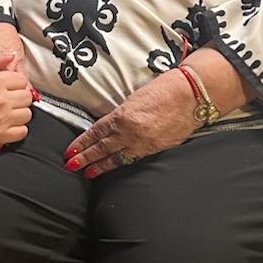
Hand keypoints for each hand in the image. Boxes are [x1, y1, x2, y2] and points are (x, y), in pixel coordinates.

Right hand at [0, 54, 32, 150]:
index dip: (14, 82)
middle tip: (6, 99)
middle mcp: (0, 100)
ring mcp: (1, 119)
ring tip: (6, 112)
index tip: (7, 87)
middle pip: (27, 96)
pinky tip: (7, 124)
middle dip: (18, 96)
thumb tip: (10, 57)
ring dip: (19, 112)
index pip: (22, 80)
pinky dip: (17, 128)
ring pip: (27, 114)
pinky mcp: (0, 136)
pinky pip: (23, 131)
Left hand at [63, 71, 194, 177]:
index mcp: (123, 116)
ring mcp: (143, 143)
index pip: (96, 132)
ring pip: (116, 158)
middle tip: (70, 166)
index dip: (81, 143)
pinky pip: (133, 158)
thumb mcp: (134, 98)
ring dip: (100, 166)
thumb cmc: (164, 89)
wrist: (192, 96)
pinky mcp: (155, 148)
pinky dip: (120, 163)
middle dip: (85, 158)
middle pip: (102, 148)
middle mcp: (130, 132)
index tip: (70, 151)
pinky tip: (113, 166)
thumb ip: (120, 114)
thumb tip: (108, 125)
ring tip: (87, 173)